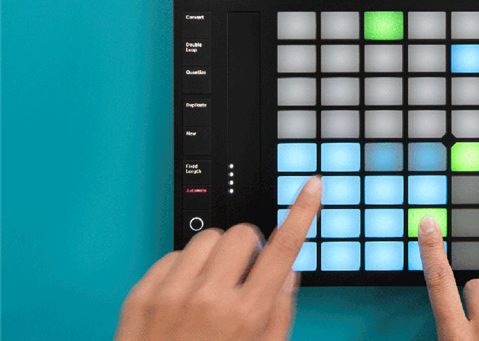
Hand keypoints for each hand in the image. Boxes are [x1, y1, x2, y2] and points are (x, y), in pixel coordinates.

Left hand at [115, 176, 321, 340]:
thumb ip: (280, 311)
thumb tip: (287, 271)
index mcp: (246, 315)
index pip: (283, 248)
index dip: (302, 213)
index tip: (312, 187)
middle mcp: (208, 298)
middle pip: (242, 234)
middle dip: (248, 249)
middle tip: (242, 277)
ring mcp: (171, 294)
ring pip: (206, 239)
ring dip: (215, 257)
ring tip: (210, 289)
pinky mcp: (141, 295)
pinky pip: (172, 255)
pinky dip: (183, 270)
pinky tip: (184, 299)